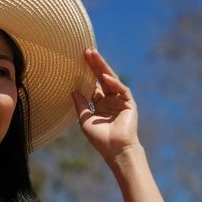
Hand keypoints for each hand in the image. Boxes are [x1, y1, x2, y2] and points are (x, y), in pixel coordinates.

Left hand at [71, 47, 139, 162]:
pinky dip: (113, 83)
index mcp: (100, 103)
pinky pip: (121, 89)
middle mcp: (110, 100)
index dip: (86, 73)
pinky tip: (103, 77)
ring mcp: (120, 100)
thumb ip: (81, 104)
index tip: (78, 60)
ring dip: (103, 68)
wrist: (115, 150)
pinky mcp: (129, 103)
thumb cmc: (100, 139)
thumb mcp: (85, 120)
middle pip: (101, 78)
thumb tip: (72, 90)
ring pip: (111, 80)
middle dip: (95, 65)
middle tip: (86, 51)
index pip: (93, 84)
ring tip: (93, 55)